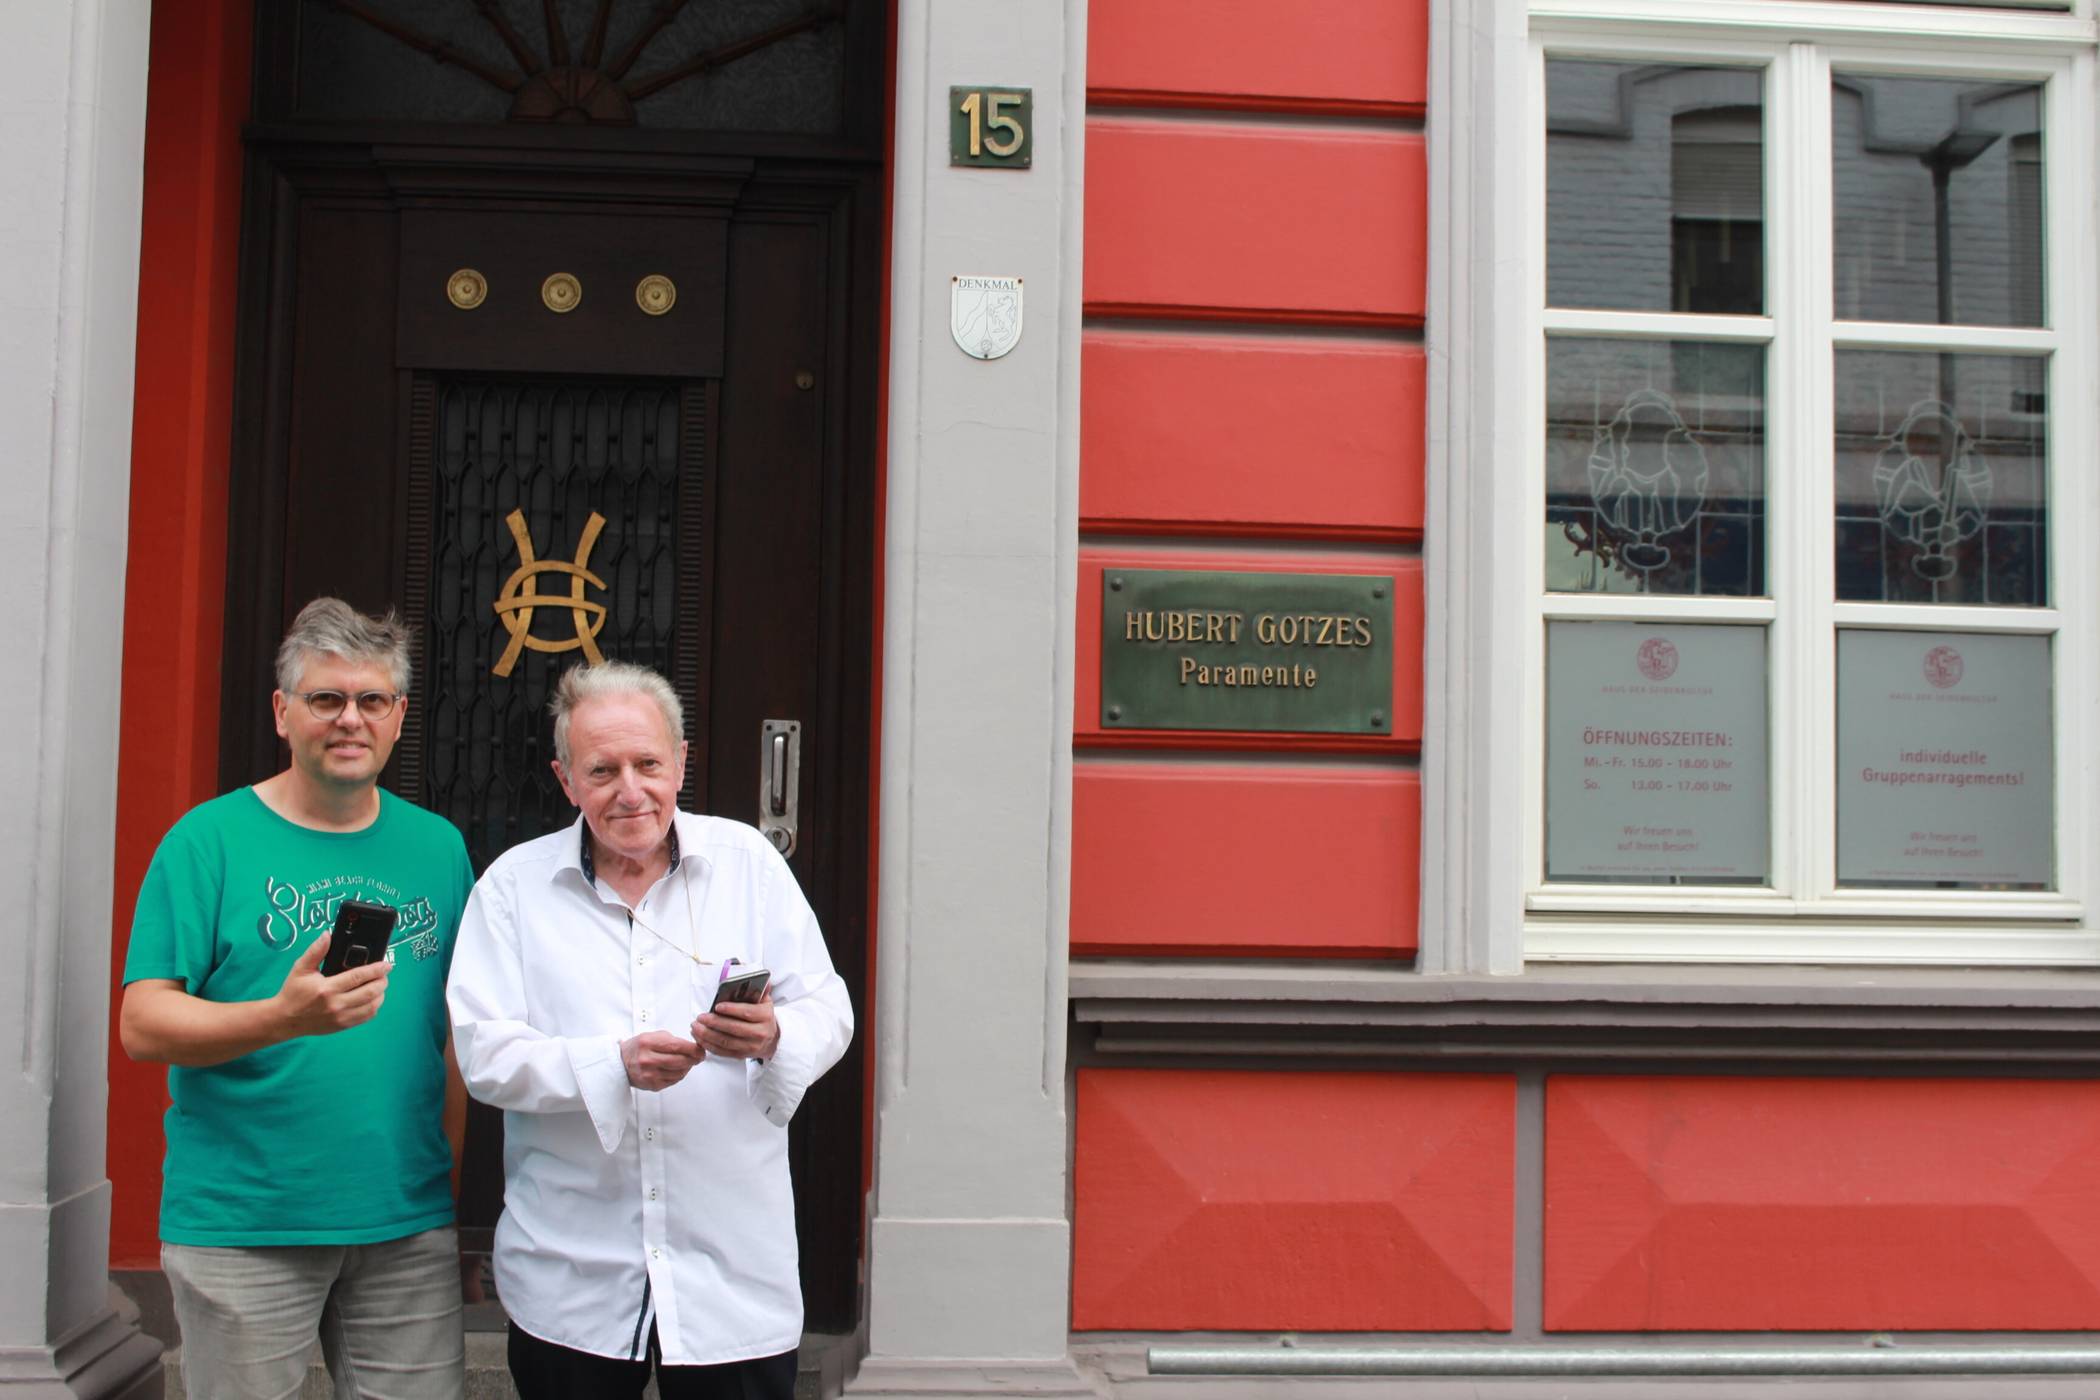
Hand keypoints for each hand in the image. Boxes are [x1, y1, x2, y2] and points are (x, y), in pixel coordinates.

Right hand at [273, 933, 389, 1037]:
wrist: (284, 1019)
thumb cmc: (293, 992)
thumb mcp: (301, 968)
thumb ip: (316, 951)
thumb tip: (328, 935)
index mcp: (327, 988)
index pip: (359, 976)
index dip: (376, 969)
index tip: (387, 964)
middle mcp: (336, 1004)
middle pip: (370, 992)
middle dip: (382, 981)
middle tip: (385, 974)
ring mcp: (340, 1018)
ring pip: (372, 1007)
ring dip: (380, 994)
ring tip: (379, 985)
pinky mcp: (342, 1026)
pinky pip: (366, 1017)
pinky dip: (374, 1007)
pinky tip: (372, 998)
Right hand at [621, 1031, 703, 1090]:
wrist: (621, 1063)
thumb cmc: (639, 1047)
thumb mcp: (653, 1036)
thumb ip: (672, 1040)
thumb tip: (693, 1048)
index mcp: (648, 1043)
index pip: (677, 1046)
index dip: (693, 1049)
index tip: (701, 1049)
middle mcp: (647, 1059)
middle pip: (680, 1061)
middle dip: (694, 1059)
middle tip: (699, 1056)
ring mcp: (649, 1074)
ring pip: (679, 1072)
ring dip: (688, 1067)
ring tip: (687, 1062)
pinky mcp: (652, 1085)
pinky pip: (674, 1081)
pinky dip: (680, 1075)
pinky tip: (678, 1069)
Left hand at [693, 989, 779, 1061]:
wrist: (770, 1038)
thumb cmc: (762, 1016)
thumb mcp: (764, 1001)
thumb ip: (761, 989)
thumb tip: (763, 978)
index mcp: (765, 1016)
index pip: (747, 1012)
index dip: (731, 1009)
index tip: (717, 1006)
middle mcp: (760, 1033)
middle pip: (734, 1028)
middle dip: (714, 1023)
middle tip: (700, 1017)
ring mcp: (751, 1046)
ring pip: (726, 1041)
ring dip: (707, 1035)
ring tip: (695, 1027)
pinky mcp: (741, 1055)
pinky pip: (722, 1051)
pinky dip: (709, 1045)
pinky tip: (699, 1037)